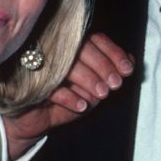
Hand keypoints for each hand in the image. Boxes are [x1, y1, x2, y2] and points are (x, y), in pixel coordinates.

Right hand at [3, 33, 133, 159]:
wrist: (34, 120)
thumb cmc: (67, 99)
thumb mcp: (94, 88)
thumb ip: (112, 73)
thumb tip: (131, 60)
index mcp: (74, 46)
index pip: (96, 39)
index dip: (114, 53)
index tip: (127, 70)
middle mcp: (57, 49)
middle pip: (82, 48)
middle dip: (104, 66)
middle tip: (116, 84)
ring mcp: (41, 64)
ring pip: (68, 64)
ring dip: (89, 80)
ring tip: (101, 95)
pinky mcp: (29, 83)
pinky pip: (52, 87)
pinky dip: (69, 96)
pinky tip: (82, 105)